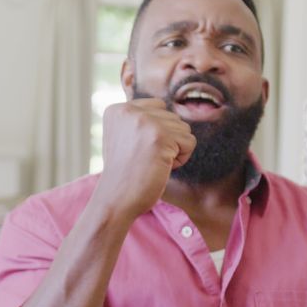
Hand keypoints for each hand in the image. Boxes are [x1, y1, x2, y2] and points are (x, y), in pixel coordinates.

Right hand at [93, 98, 194, 217]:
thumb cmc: (125, 174)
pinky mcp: (160, 135)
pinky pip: (189, 142)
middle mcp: (129, 110)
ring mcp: (144, 121)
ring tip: (152, 163)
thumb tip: (168, 111)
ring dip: (174, 150)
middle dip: (167, 141)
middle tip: (145, 159)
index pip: (158, 106)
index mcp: (118, 109)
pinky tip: (161, 167)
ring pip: (183, 129)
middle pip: (173, 117)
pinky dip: (181, 159)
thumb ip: (140, 120)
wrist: (116, 200)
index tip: (138, 150)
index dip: (158, 131)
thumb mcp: (124, 137)